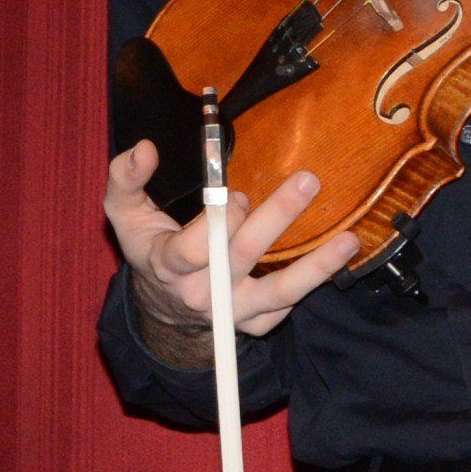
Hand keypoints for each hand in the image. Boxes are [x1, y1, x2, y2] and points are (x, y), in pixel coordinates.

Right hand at [103, 139, 352, 368]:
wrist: (163, 305)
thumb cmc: (147, 246)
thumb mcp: (121, 212)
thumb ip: (125, 177)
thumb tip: (144, 148)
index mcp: (168, 265)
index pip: (197, 246)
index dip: (221, 218)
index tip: (235, 194)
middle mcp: (202, 294)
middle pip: (243, 255)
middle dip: (277, 215)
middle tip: (307, 181)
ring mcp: (232, 312)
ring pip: (280, 290)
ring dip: (317, 265)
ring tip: (349, 240)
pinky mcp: (255, 323)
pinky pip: (286, 304)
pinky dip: (310, 281)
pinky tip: (332, 258)